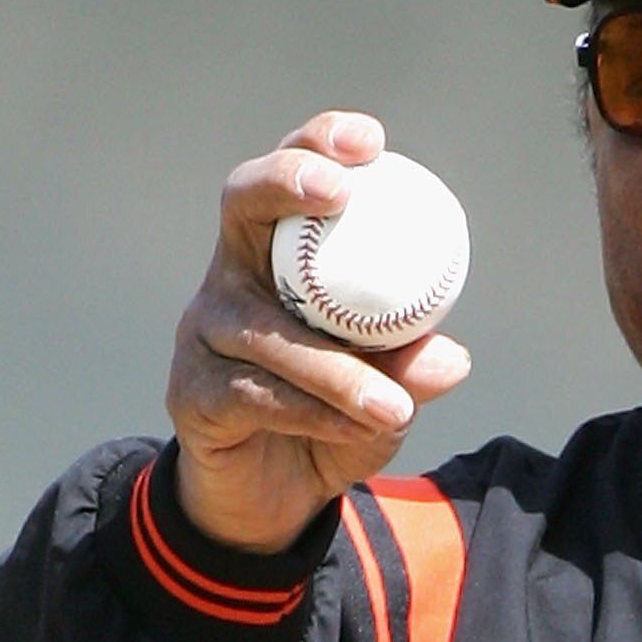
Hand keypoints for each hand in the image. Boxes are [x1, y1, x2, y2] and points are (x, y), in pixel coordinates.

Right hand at [166, 110, 472, 553]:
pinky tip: (357, 428)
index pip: (289, 181)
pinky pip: (258, 395)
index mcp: (277, 258)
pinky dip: (315, 413)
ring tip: (395, 404)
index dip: (319, 145)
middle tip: (339, 193)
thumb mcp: (385, 395)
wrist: (273, 499)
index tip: (369, 142)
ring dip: (336, 369)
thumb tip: (451, 355)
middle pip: (241, 204)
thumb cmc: (332, 423)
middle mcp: (231, 278)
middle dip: (288, 180)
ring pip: (269, 331)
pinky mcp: (190, 392)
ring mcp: (202, 332)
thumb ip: (409, 369)